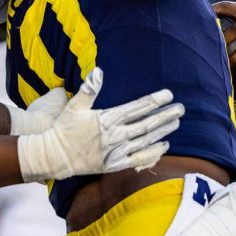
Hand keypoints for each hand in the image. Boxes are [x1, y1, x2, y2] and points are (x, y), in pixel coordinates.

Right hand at [16, 68, 183, 181]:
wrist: (54, 156)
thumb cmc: (64, 129)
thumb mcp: (74, 105)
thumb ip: (89, 89)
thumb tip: (98, 71)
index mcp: (107, 118)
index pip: (137, 107)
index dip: (154, 100)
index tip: (169, 95)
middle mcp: (115, 135)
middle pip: (147, 124)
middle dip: (165, 116)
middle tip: (181, 109)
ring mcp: (116, 152)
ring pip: (146, 141)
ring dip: (163, 132)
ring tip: (176, 124)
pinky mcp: (114, 165)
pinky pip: (138, 160)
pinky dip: (152, 153)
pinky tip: (163, 147)